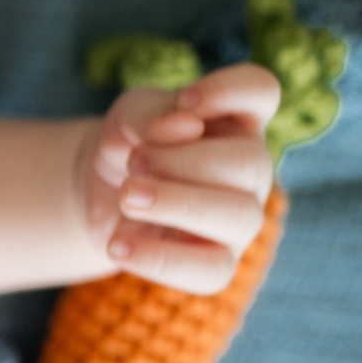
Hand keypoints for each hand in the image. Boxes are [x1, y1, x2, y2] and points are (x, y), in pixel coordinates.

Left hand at [78, 63, 279, 294]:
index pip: (261, 91)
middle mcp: (249, 169)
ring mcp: (240, 219)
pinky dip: (160, 259)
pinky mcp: (218, 263)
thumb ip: (153, 113)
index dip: (229, 90)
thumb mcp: (128, 117)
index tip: (185, 101)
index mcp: (234, 120)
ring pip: (238, 216)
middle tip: (134, 162)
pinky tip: (118, 243)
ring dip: (174, 203)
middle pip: (249, 162)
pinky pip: (211, 271)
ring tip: (127, 196)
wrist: (100, 194)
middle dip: (182, 161)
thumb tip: (187, 125)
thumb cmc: (131, 144)